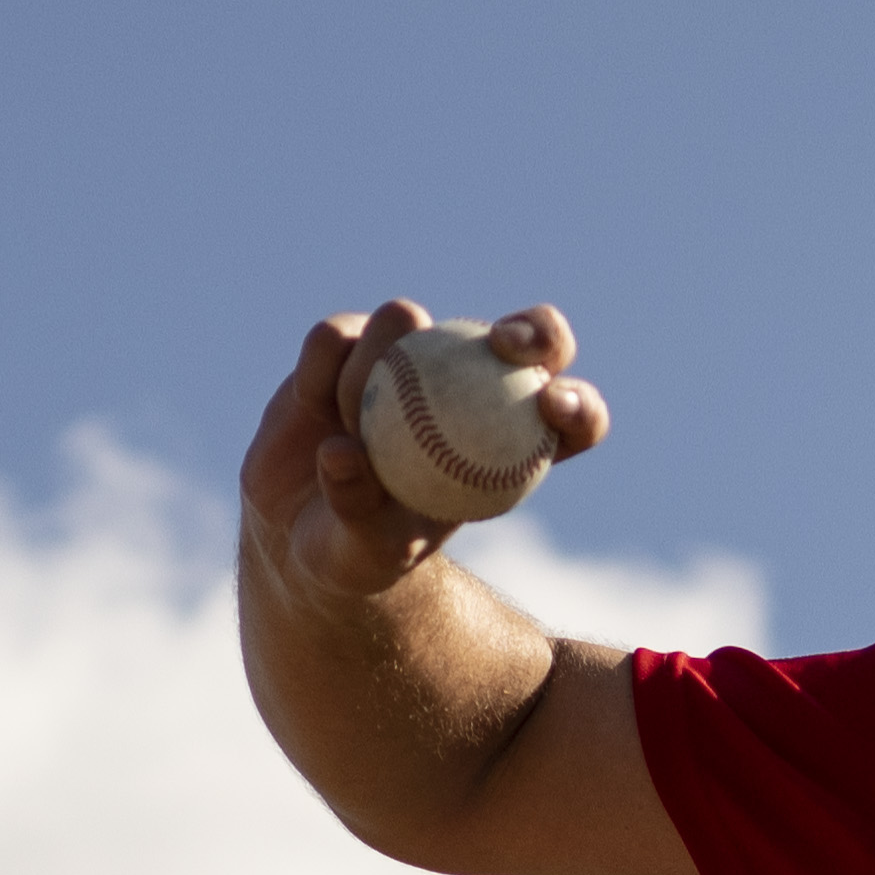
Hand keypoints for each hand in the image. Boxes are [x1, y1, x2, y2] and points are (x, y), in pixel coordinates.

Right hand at [237, 299, 607, 609]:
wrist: (296, 530)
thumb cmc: (349, 552)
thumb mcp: (358, 553)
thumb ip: (358, 512)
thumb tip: (342, 452)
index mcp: (502, 447)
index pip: (569, 419)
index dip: (579, 405)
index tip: (552, 405)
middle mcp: (466, 388)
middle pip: (529, 340)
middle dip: (534, 331)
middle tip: (501, 345)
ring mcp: (410, 357)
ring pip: (405, 322)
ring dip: (369, 364)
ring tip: (344, 419)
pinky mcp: (349, 343)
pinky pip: (338, 335)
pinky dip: (321, 366)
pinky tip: (313, 402)